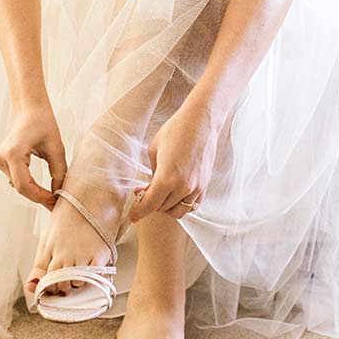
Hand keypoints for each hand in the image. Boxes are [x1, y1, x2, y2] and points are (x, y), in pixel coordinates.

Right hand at [0, 104, 66, 211]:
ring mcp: (0, 160)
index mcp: (13, 153)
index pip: (24, 185)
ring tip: (53, 196)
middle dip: (39, 197)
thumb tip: (59, 194)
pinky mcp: (2, 161)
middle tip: (57, 203)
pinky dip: (29, 186)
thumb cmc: (44, 124)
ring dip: (34, 193)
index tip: (56, 201)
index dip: (40, 197)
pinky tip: (42, 189)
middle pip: (20, 188)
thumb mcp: (57, 149)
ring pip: (18, 186)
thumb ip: (59, 173)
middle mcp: (2, 158)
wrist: (30, 110)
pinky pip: (16, 180)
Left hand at [130, 100, 220, 222]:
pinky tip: (175, 193)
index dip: (139, 212)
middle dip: (151, 205)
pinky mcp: (205, 185)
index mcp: (166, 178)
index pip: (150, 205)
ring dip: (166, 207)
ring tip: (160, 194)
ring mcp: (197, 187)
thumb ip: (152, 173)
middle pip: (162, 209)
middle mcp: (183, 187)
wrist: (201, 122)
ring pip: (178, 211)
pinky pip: (192, 206)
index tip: (133, 216)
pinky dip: (182, 204)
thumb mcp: (154, 150)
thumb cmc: (174, 131)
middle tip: (144, 193)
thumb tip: (150, 188)